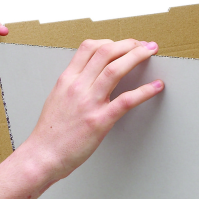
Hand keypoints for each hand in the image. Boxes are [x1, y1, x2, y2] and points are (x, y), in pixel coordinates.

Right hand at [20, 39, 163, 185]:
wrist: (42, 156)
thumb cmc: (49, 134)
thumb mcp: (56, 100)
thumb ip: (71, 87)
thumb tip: (87, 78)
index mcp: (66, 80)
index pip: (89, 47)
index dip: (110, 42)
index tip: (123, 45)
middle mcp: (77, 87)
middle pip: (106, 52)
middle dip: (129, 44)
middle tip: (144, 46)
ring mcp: (88, 103)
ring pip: (116, 69)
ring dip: (137, 56)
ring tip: (151, 52)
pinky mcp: (99, 121)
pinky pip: (126, 101)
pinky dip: (144, 91)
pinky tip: (156, 86)